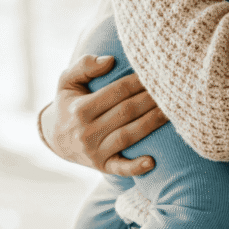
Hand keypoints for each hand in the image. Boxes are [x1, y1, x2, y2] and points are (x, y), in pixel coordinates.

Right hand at [39, 55, 167, 174]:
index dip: (139, 82)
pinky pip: (121, 168)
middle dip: (151, 100)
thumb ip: (85, 65)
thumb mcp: (67, 81)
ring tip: (172, 112)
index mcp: (80, 109)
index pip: (117, 91)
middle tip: (172, 90)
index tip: (156, 73)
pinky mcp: (102, 167)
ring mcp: (94, 151)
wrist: (56, 139)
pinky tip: (152, 161)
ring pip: (128, 135)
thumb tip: (110, 60)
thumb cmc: (68, 104)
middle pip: (126, 112)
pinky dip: (136, 167)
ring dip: (152, 124)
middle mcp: (87, 132)